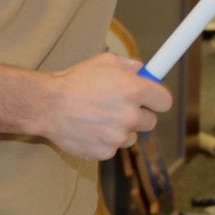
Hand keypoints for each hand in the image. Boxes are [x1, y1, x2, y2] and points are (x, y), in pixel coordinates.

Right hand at [35, 52, 172, 160]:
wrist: (48, 105)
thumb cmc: (75, 81)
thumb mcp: (105, 61)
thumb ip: (130, 65)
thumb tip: (144, 71)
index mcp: (134, 90)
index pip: (165, 101)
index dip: (157, 99)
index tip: (151, 98)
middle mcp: (130, 115)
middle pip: (150, 121)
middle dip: (139, 114)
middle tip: (120, 106)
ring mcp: (118, 137)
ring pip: (131, 136)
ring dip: (122, 129)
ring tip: (100, 117)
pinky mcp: (105, 152)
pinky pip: (114, 147)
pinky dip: (106, 141)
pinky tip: (91, 129)